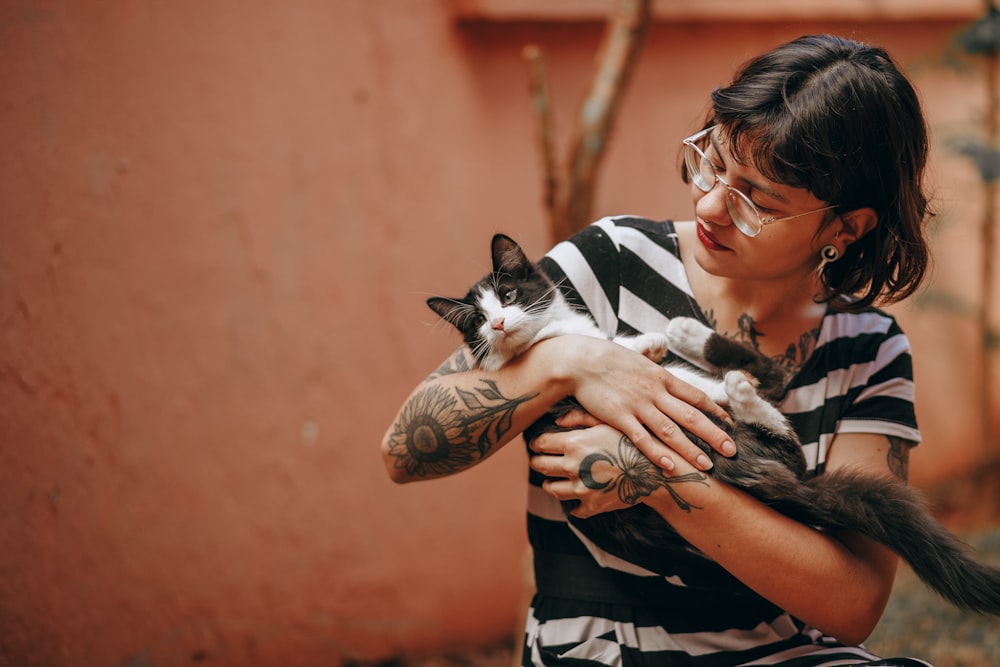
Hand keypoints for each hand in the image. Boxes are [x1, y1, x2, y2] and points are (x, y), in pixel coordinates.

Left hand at [529, 418, 710, 518]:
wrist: (658, 471)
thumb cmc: (634, 440)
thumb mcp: (608, 421)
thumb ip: (579, 417)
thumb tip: (555, 420)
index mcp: (574, 443)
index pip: (540, 444)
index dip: (536, 443)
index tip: (537, 443)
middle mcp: (573, 467)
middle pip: (540, 466)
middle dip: (538, 461)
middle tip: (540, 459)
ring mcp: (582, 489)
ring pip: (552, 489)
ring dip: (551, 482)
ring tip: (555, 477)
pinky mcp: (593, 506)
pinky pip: (574, 510)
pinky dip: (574, 504)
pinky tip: (578, 494)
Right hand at [542, 335, 734, 471]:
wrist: (580, 361)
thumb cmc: (609, 360)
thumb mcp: (640, 362)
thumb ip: (657, 376)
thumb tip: (672, 384)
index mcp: (662, 377)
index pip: (696, 396)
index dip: (715, 411)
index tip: (730, 424)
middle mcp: (655, 392)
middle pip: (691, 416)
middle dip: (714, 435)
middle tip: (732, 451)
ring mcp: (638, 405)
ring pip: (670, 431)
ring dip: (690, 449)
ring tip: (707, 465)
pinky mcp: (619, 417)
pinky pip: (641, 439)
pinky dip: (656, 453)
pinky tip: (669, 465)